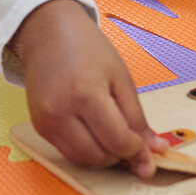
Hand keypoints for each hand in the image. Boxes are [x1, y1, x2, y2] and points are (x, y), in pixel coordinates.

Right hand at [10, 0, 167, 176]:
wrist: (49, 34)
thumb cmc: (88, 49)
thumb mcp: (121, 78)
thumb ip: (137, 118)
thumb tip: (156, 150)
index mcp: (86, 94)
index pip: (117, 140)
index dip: (137, 152)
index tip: (149, 156)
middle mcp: (60, 111)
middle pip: (98, 156)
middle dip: (120, 156)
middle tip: (131, 143)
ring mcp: (46, 121)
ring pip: (82, 160)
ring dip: (103, 157)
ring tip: (113, 137)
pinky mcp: (39, 127)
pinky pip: (67, 152)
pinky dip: (85, 151)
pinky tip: (94, 133)